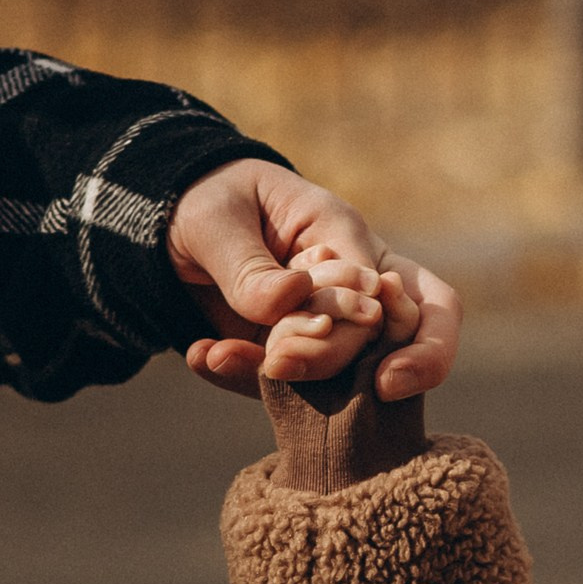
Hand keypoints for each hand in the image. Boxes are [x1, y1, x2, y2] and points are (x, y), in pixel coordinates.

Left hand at [168, 159, 460, 401]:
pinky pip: (278, 384)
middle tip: (280, 364)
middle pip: (393, 343)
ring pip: (338, 374)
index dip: (413, 349)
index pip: (406, 299)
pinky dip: (241, 378)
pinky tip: (204, 355)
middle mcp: (347, 288)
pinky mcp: (285, 355)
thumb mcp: (216, 220)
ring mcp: (319, 328)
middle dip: (342, 365)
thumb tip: (292, 297)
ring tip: (220, 356)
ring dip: (286, 379)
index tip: (383, 382)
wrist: (169, 225)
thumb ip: (250, 266)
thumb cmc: (209, 199)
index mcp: (346, 237)